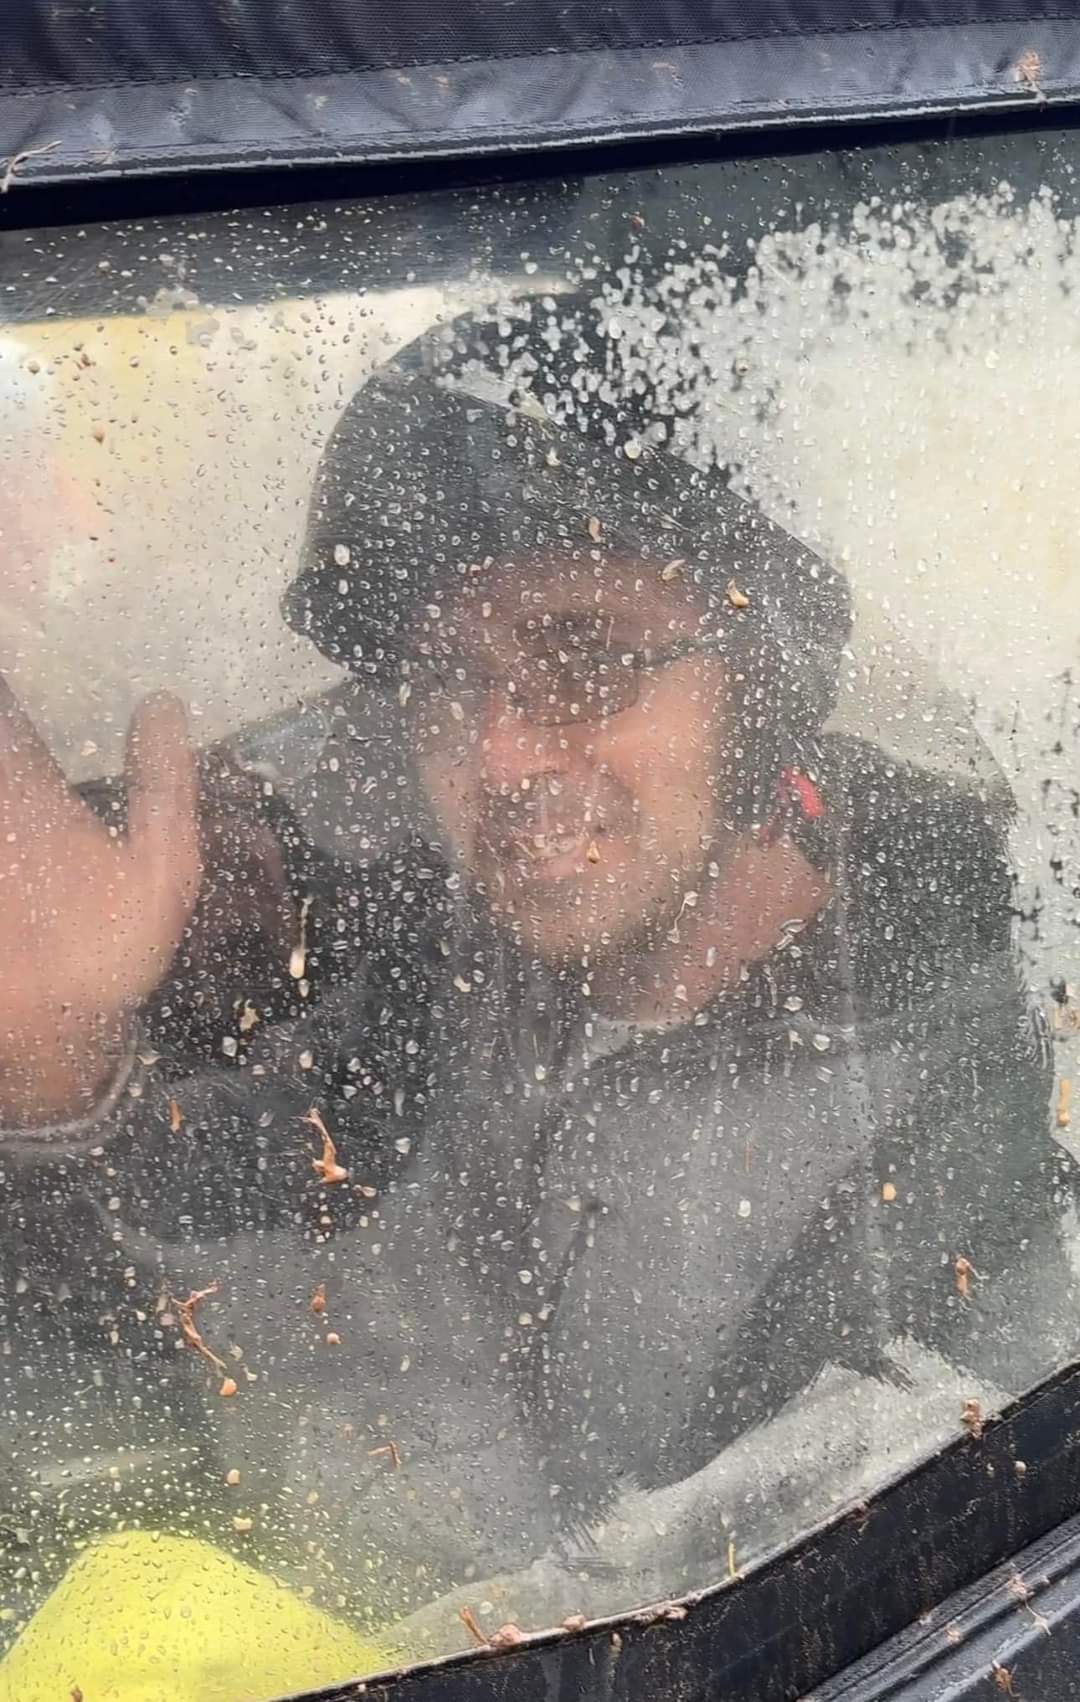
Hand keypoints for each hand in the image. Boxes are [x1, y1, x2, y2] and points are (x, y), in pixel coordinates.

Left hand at [0, 680, 199, 1123]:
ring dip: (5, 746)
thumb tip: (162, 700)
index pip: (10, 712)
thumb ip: (162, 782)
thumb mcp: (163, 869)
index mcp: (33, 792)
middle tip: (21, 685)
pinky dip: (9, 808)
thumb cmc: (107, 947)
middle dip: (11, 708)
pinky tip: (20, 822)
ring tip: (19, 732)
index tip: (25, 630)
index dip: (15, 674)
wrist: (44, 1031)